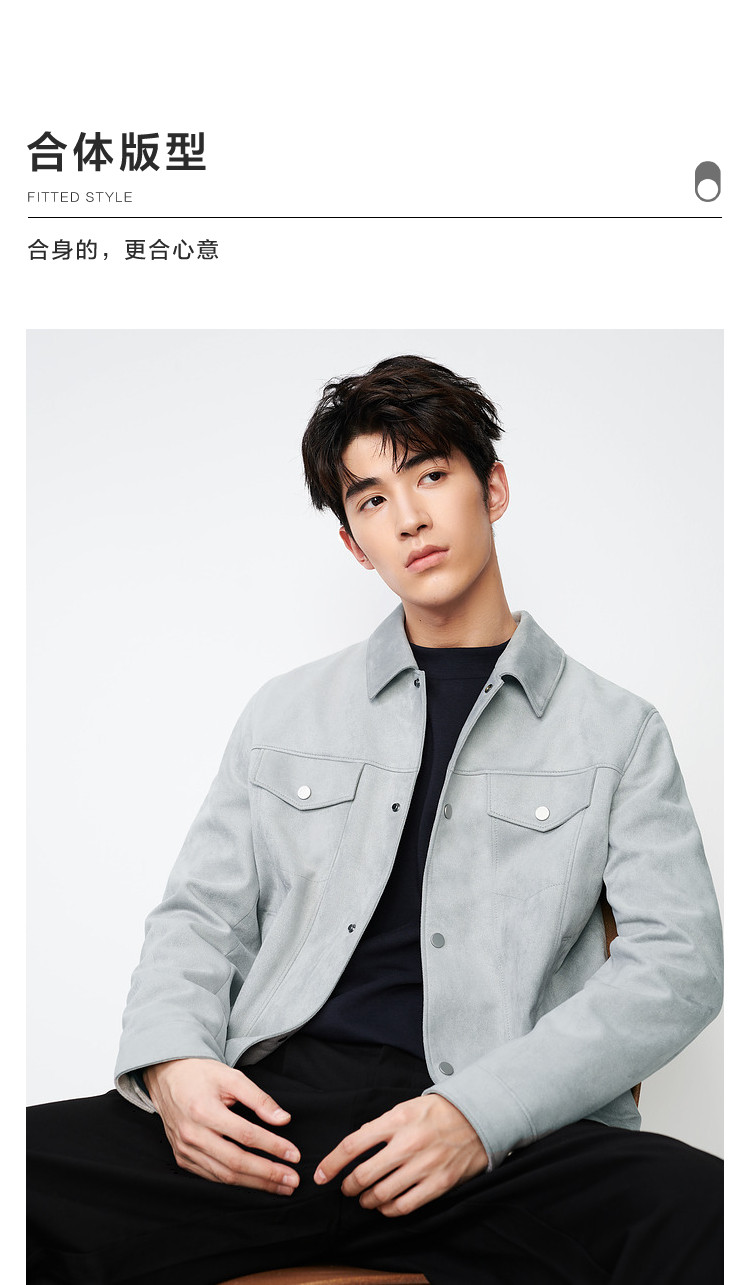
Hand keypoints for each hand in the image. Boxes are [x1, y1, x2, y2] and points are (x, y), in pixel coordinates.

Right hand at [142, 1057, 299, 1193]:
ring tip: (280, 1187)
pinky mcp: (183, 1158)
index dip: (272, 1146)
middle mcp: (192, 1135)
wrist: (167, 1077)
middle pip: (235, 1162)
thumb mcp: (232, 1077)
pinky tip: (254, 1183)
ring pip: (224, 1175)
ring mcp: (185, 1150)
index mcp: (204, 1111)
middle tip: (293, 1181)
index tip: (294, 1155)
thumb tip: (284, 1119)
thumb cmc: (202, 1074)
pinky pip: (212, 1176)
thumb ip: (259, 1098)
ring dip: (255, 1183)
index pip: (245, 1135)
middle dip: (268, 1174)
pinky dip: (235, 1182)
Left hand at [314, 1093, 487, 1216]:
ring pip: (381, 1195)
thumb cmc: (436, 1113)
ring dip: (366, 1201)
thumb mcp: (405, 1108)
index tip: (321, 1175)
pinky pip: (404, 1206)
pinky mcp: (438, 1184)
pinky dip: (388, 1210)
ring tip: (365, 1199)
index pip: (353, 1145)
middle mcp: (408, 1144)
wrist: (477, 1118)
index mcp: (396, 1121)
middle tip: (346, 1188)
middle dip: (348, 1187)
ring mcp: (424, 1166)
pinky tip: (385, 1206)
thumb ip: (380, 1126)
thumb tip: (356, 1147)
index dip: (332, 1163)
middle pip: (364, 1175)